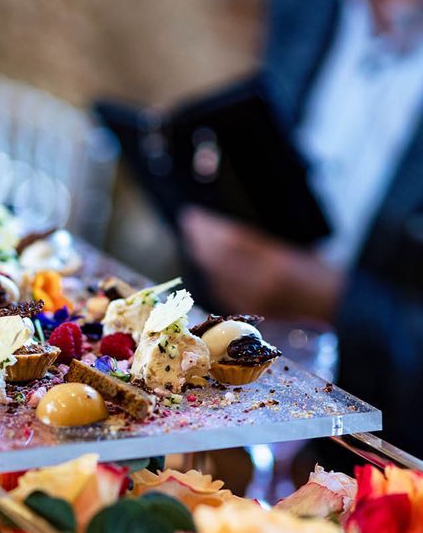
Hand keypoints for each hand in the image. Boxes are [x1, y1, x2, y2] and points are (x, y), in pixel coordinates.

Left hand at [180, 207, 343, 320]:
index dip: (210, 229)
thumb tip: (236, 238)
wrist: (343, 314)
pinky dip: (216, 279)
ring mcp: (255, 303)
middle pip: (219, 260)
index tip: (195, 217)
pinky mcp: (254, 316)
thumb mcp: (301, 252)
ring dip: (204, 260)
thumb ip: (268, 247)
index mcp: (277, 264)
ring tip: (195, 244)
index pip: (232, 241)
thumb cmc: (328, 279)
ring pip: (219, 278)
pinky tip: (211, 269)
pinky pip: (226, 295)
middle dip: (200, 241)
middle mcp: (261, 284)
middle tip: (189, 225)